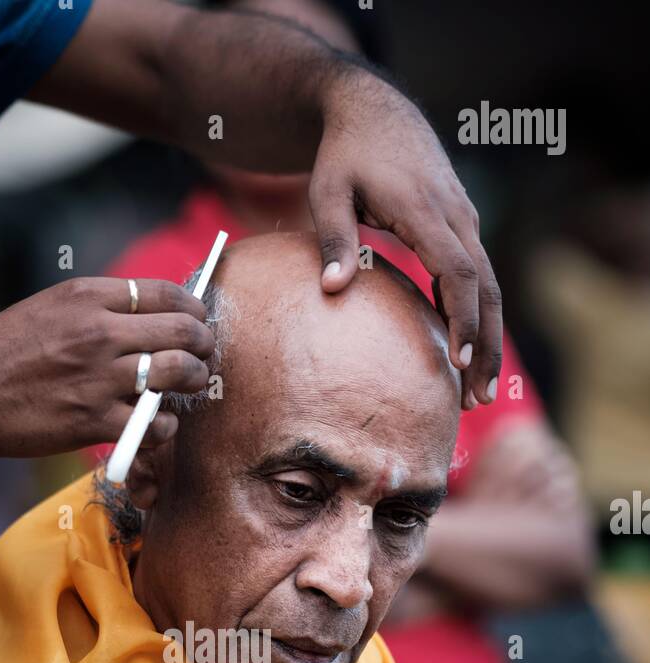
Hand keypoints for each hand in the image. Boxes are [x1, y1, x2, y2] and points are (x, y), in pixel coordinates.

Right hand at [0, 277, 215, 461]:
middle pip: (183, 331)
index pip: (165, 292)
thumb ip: (98, 309)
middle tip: (203, 357)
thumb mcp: (49, 309)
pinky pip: (154, 424)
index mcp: (88, 297)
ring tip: (186, 390)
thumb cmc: (0, 352)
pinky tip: (156, 426)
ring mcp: (100, 377)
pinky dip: (164, 428)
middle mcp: (100, 332)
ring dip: (192, 383)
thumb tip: (144, 317)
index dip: (194, 309)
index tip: (198, 321)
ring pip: (178, 374)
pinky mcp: (94, 420)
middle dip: (204, 345)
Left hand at [309, 68, 501, 409]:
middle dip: (486, 345)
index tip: (457, 360)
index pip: (458, 272)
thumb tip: (332, 290)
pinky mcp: (461, 226)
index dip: (462, 318)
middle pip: (487, 289)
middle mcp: (456, 216)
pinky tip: (465, 355)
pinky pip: (477, 277)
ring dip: (487, 339)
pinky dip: (477, 317)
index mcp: (426, 210)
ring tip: (477, 392)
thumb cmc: (343, 154)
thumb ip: (332, 239)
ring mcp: (464, 220)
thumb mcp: (325, 191)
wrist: (372, 110)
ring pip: (489, 286)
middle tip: (476, 398)